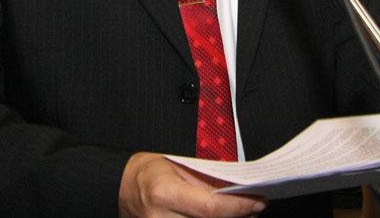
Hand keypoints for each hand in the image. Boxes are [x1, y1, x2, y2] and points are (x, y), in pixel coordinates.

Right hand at [119, 152, 265, 216]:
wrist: (120, 187)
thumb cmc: (149, 171)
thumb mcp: (179, 167)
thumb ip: (207, 181)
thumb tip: (239, 191)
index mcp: (163, 193)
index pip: (211, 208)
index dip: (239, 207)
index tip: (259, 201)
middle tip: (254, 208)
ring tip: (241, 213)